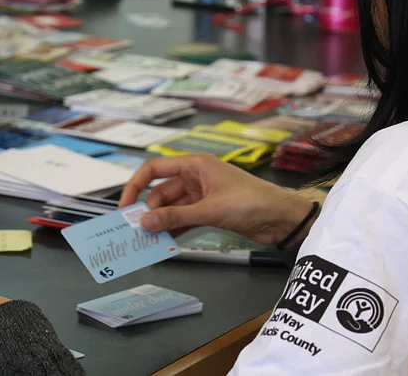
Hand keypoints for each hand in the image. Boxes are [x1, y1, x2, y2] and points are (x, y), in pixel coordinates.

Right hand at [119, 154, 315, 244]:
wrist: (282, 218)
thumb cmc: (250, 203)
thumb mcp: (209, 210)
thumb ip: (175, 216)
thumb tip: (143, 222)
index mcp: (195, 164)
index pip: (154, 169)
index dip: (135, 185)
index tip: (125, 206)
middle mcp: (196, 176)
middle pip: (161, 191)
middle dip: (149, 210)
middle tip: (136, 232)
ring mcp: (202, 195)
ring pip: (172, 207)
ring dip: (161, 222)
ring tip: (148, 240)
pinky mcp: (209, 211)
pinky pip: (184, 218)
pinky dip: (174, 229)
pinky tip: (165, 242)